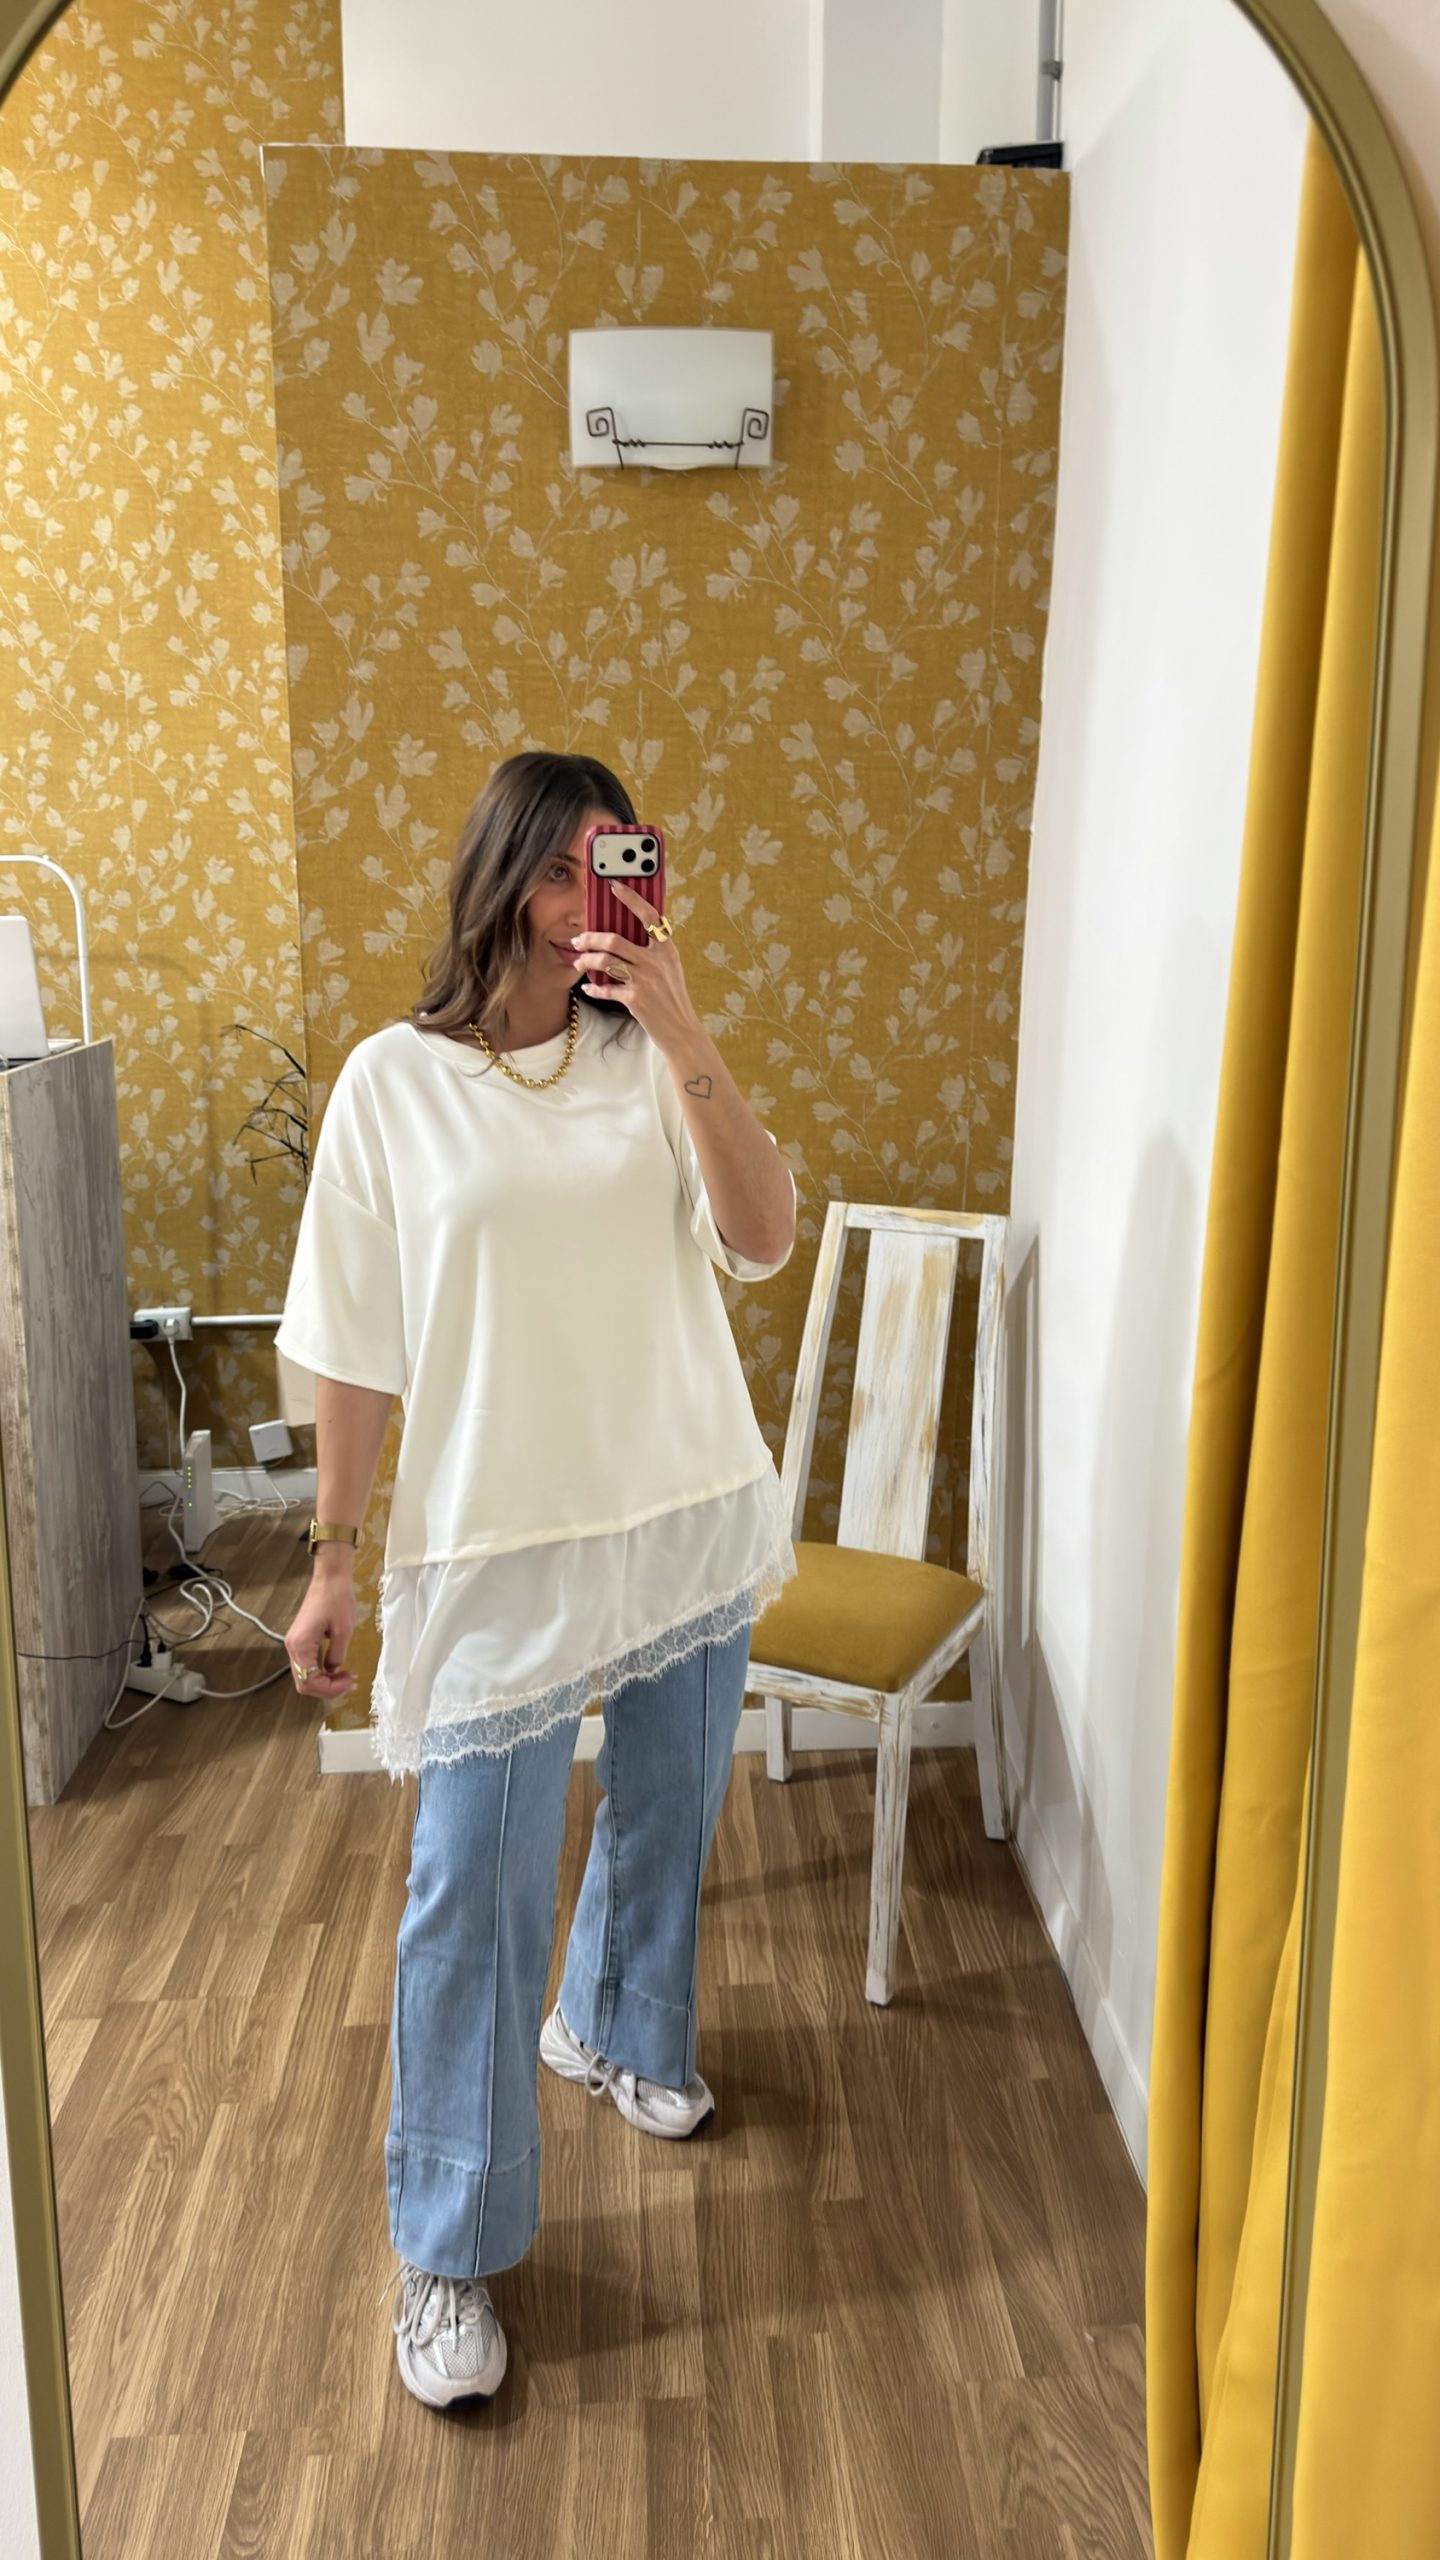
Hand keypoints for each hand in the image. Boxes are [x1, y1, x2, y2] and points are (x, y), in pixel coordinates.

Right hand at [284, 1574, 357, 1700]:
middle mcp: (292, 1647)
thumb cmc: (337, 1599)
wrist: (329, 1578)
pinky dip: (319, 1672)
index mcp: (300, 1645)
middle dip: (326, 1688)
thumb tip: (333, 1669)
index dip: (330, 1688)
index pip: (309, 1681)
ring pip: (304, 1676)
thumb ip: (337, 1655)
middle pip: (303, 1683)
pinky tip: (335, 1669)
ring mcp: (294, 1643)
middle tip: (348, 1682)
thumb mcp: (343, 1630)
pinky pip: (306, 1665)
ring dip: (323, 1681)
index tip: (349, 1681)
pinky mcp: (300, 1639)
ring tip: (344, 1677)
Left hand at [569, 879, 701, 1059]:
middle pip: (613, 940)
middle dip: (590, 938)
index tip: (615, 886)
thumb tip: (626, 934)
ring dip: (586, 960)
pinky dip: (594, 988)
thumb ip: (654, 950)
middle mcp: (656, 961)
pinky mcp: (635, 998)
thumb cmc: (672, 998)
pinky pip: (606, 988)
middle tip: (578, 940)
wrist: (681, 1030)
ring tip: (578, 962)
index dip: (631, 899)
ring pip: (605, 961)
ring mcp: (645, 979)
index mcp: (667, 949)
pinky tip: (588, 988)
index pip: (648, 916)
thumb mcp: (671, 968)